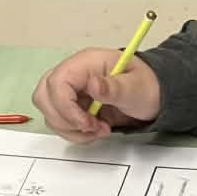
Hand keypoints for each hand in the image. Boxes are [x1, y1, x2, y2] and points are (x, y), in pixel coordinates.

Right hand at [32, 47, 161, 141]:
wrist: (152, 96)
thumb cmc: (146, 86)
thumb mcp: (136, 87)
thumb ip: (115, 87)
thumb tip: (94, 85)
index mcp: (86, 63)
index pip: (56, 83)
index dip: (66, 107)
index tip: (87, 123)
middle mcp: (73, 74)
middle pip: (44, 97)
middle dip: (65, 120)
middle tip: (93, 127)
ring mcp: (71, 90)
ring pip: (49, 112)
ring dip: (70, 129)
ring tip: (98, 129)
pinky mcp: (72, 105)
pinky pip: (60, 121)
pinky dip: (74, 132)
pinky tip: (94, 130)